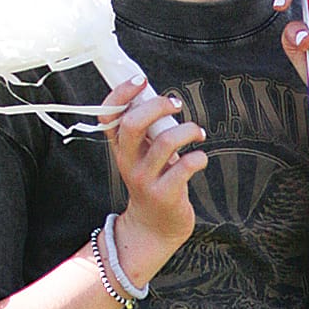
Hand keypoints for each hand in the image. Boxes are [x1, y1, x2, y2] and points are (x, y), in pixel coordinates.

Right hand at [99, 78, 206, 286]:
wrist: (154, 228)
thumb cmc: (153, 182)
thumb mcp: (143, 156)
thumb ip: (148, 131)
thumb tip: (162, 98)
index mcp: (120, 148)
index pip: (108, 115)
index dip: (121, 94)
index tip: (140, 80)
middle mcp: (128, 162)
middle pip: (134, 124)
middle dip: (157, 106)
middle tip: (176, 104)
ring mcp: (145, 180)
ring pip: (165, 143)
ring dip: (187, 130)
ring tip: (197, 132)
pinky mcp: (166, 194)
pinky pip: (186, 167)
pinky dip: (199, 157)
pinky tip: (200, 159)